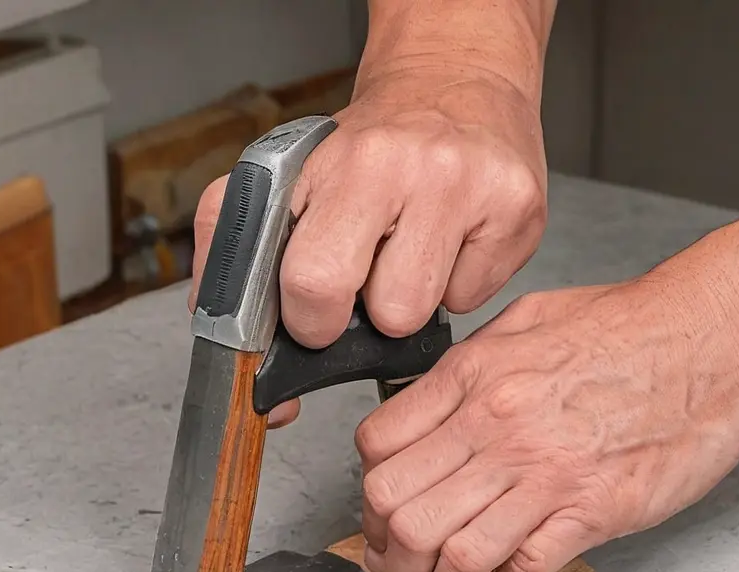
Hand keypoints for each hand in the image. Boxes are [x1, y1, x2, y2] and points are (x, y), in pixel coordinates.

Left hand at [189, 65, 547, 427]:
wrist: (457, 78)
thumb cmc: (373, 142)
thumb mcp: (290, 172)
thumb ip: (234, 241)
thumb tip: (217, 327)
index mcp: (343, 164)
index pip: (312, 282)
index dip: (309, 320)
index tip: (312, 314)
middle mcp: (412, 170)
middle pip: (388, 313)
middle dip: (365, 319)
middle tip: (364, 285)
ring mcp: (474, 190)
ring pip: (427, 314)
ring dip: (409, 299)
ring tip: (410, 252)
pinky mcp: (520, 211)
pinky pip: (471, 301)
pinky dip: (456, 284)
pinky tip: (451, 243)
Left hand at [355, 271, 738, 571]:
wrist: (713, 336)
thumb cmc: (628, 327)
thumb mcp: (528, 320)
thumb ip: (471, 363)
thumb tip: (430, 407)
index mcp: (474, 378)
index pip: (379, 451)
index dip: (370, 499)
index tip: (380, 522)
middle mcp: (497, 427)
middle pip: (402, 513)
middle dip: (389, 561)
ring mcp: (544, 473)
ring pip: (453, 554)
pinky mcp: (591, 510)